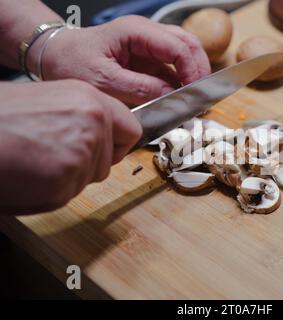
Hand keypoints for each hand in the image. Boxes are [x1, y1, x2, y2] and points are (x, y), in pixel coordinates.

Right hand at [0, 80, 141, 214]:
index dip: (118, 143)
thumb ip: (83, 116)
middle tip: (52, 155)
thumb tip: (104, 134)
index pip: (131, 129)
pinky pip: (67, 195)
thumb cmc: (1, 116)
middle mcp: (92, 123)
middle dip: (87, 164)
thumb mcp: (50, 99)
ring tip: (33, 160)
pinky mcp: (63, 182)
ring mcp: (81, 154)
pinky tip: (26, 174)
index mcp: (90, 99)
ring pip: (88, 179)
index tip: (108, 149)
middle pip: (109, 160)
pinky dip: (48, 192)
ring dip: (65, 178)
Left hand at [30, 16, 210, 104]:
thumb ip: (139, 88)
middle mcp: (147, 34)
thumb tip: (171, 95)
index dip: (192, 71)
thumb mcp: (103, 81)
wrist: (55, 57)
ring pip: (185, 54)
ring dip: (194, 75)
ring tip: (196, 98)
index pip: (178, 46)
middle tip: (202, 97)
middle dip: (199, 71)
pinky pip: (173, 68)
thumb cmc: (73, 63)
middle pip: (188, 44)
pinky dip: (182, 82)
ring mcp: (149, 45)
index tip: (195, 94)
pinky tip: (183, 98)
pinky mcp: (148, 59)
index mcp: (136, 32)